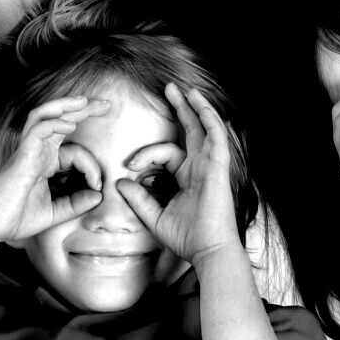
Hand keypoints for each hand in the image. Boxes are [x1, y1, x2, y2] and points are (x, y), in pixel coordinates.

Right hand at [0, 97, 109, 244]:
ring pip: (45, 115)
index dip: (92, 166)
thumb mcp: (55, 212)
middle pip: (60, 119)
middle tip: (107, 104)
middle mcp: (38, 151)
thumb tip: (99, 196)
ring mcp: (29, 150)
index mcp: (45, 161)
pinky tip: (70, 125)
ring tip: (85, 101)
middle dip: (85, 109)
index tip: (99, 186)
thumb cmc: (16, 218)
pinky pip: (38, 130)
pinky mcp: (22, 155)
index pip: (76, 151)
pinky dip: (54, 123)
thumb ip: (76, 204)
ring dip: (65, 105)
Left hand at [117, 84, 239, 264]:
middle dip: (181, 108)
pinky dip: (208, 118)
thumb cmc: (187, 238)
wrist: (208, 251)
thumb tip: (120, 183)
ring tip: (184, 89)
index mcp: (188, 177)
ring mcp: (211, 165)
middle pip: (192, 130)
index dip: (145, 155)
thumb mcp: (155, 217)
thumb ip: (139, 200)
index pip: (166, 153)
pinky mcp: (218, 166)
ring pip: (205, 128)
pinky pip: (216, 136)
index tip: (129, 167)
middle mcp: (201, 167)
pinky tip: (199, 104)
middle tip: (169, 89)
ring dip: (195, 107)